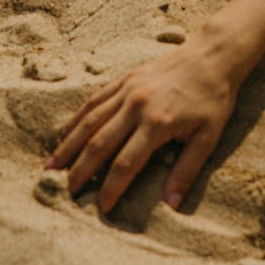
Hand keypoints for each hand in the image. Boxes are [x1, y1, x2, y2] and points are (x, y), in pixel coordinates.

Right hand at [45, 36, 238, 213]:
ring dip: (69, 146)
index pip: (125, 164)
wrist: (213, 55)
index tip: (101, 209)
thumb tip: (171, 204)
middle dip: (80, 172)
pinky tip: (64, 134)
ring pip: (89, 121)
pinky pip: (94, 101)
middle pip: (99, 144)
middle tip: (65, 193)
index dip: (111, 189)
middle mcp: (136, 106)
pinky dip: (76, 118)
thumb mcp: (209, 136)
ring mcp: (127, 90)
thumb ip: (187, 170)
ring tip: (50, 168)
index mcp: (157, 123)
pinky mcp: (124, 79)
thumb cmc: (213, 98)